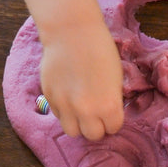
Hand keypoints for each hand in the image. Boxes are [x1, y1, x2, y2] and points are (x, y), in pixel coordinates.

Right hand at [39, 22, 123, 140]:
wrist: (71, 31)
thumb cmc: (99, 49)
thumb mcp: (116, 77)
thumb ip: (111, 100)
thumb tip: (107, 113)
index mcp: (108, 106)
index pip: (113, 128)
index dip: (113, 120)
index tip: (110, 111)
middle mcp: (86, 111)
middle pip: (92, 135)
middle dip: (96, 125)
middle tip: (96, 112)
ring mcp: (65, 106)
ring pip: (72, 131)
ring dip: (78, 123)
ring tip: (80, 109)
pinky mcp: (50, 98)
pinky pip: (58, 115)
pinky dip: (64, 110)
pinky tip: (68, 95)